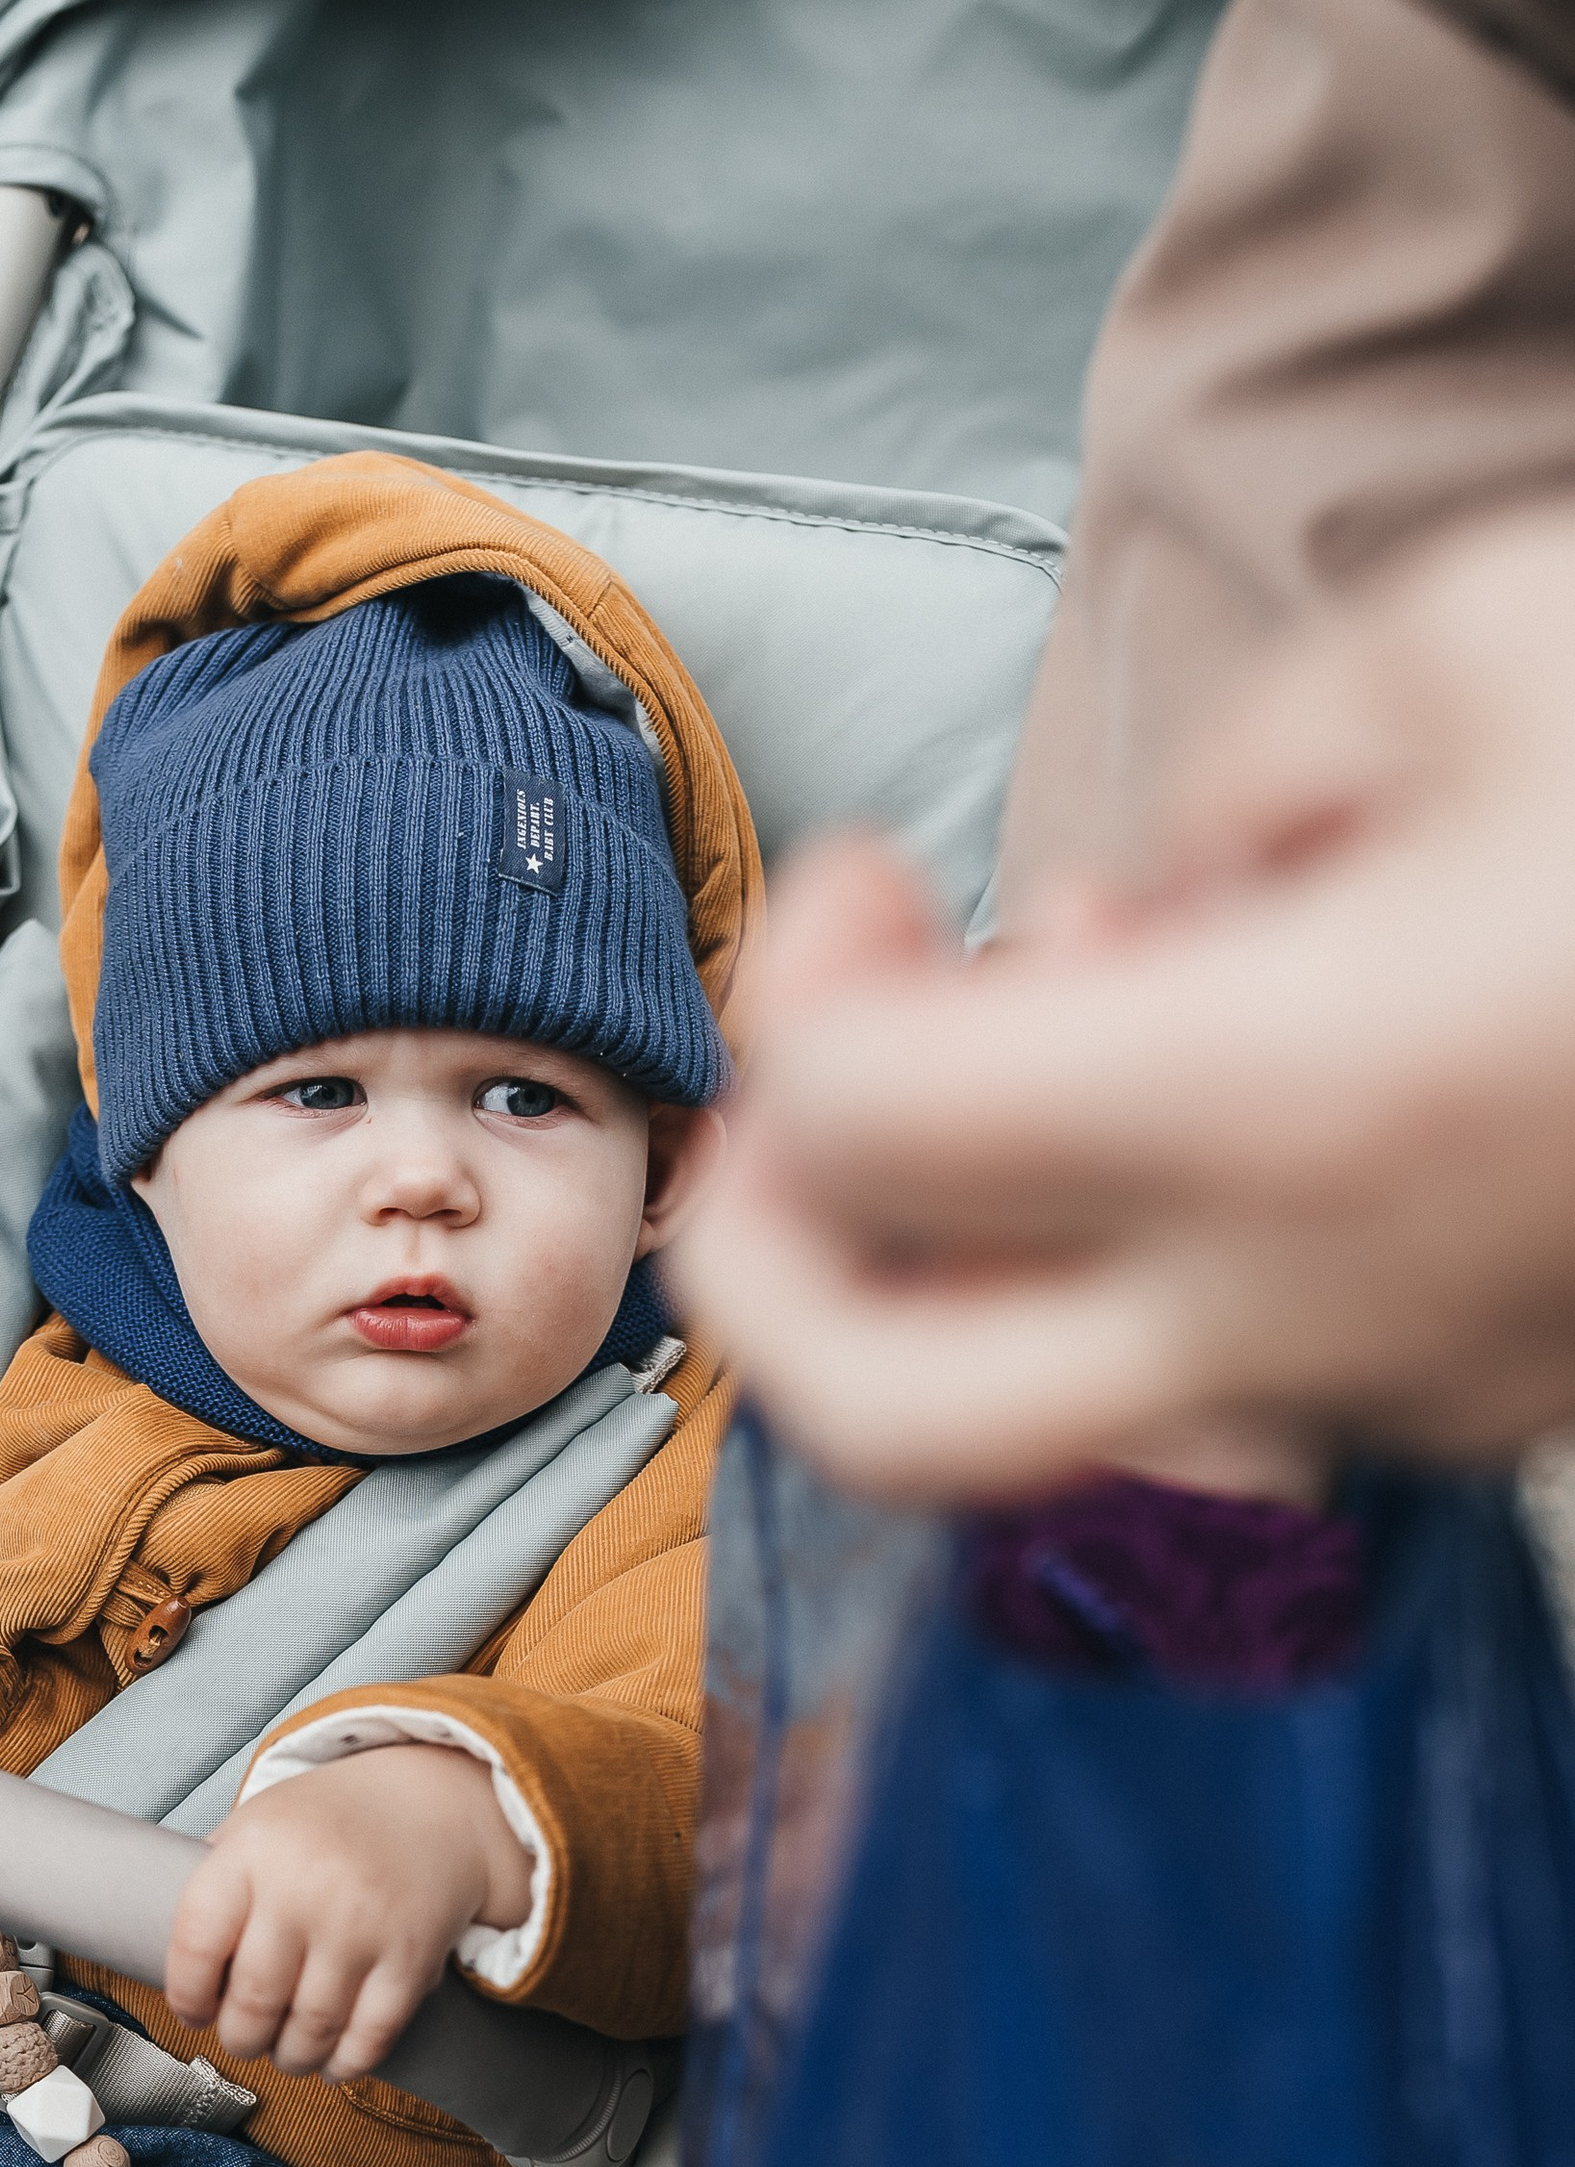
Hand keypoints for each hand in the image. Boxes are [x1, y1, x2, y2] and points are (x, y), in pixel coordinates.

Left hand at [164, 1743, 532, 2078]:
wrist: (431, 1805)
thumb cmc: (329, 1824)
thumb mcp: (257, 1824)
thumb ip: (217, 1884)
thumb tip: (177, 1965)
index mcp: (253, 1852)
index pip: (195, 1946)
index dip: (186, 1996)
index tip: (193, 2012)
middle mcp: (305, 1889)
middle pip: (252, 2002)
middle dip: (240, 2038)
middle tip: (242, 2039)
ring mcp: (362, 1926)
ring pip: (310, 2029)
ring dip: (291, 2057)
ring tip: (285, 2052)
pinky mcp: (412, 1958)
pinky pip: (371, 2035)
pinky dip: (346, 2063)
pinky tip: (332, 2062)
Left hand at [664, 506, 1574, 1501]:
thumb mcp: (1483, 638)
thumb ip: (1242, 774)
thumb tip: (1147, 896)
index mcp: (1292, 1104)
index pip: (857, 1143)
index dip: (799, 1002)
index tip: (868, 888)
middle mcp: (1319, 1310)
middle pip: (894, 1426)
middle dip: (770, 1288)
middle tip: (781, 1129)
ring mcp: (1414, 1400)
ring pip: (1068, 1420)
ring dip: (990, 1261)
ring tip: (1088, 1030)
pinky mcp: (1499, 1415)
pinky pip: (1242, 1383)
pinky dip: (1163, 1266)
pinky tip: (1256, 1087)